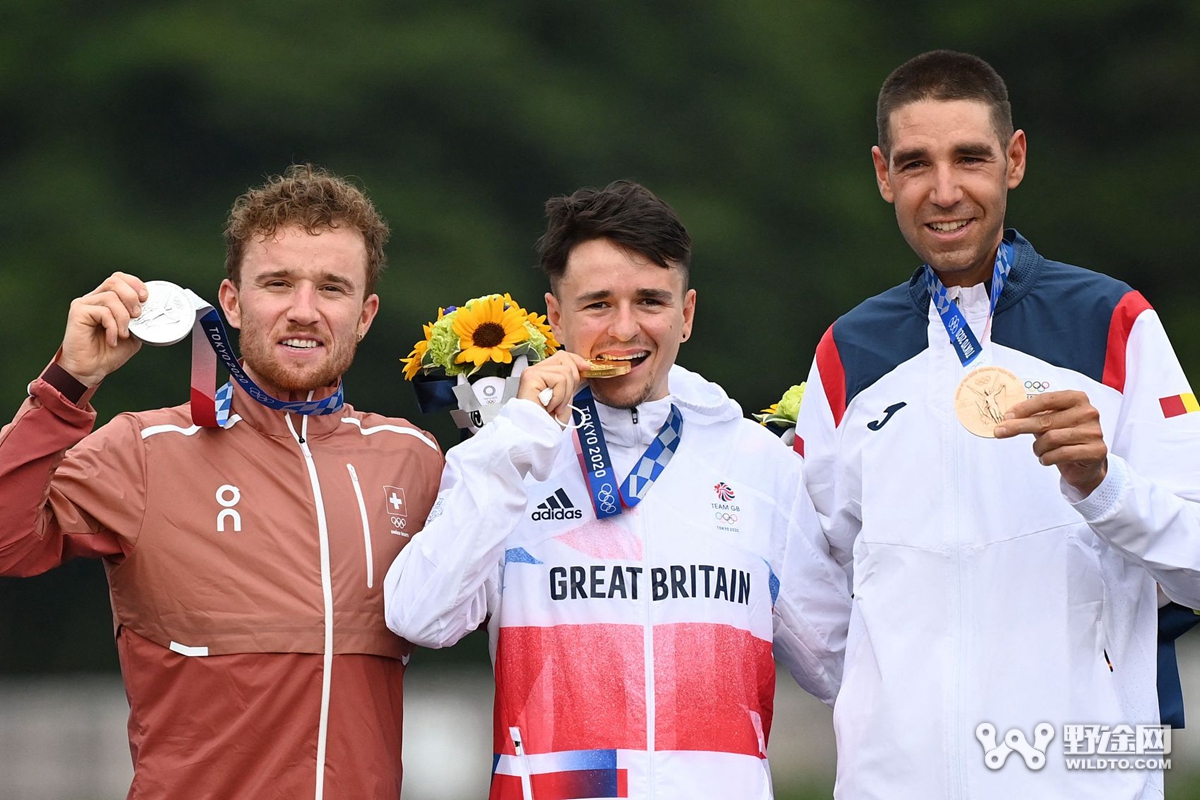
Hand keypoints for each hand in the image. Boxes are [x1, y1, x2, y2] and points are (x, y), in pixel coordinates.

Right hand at [57, 272, 148, 386]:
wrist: (92, 370)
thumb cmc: (109, 353)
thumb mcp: (134, 333)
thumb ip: (140, 319)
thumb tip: (151, 309)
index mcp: (107, 300)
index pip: (120, 279)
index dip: (135, 284)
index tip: (146, 298)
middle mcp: (94, 298)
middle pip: (115, 281)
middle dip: (132, 297)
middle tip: (137, 316)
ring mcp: (84, 304)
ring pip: (111, 296)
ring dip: (123, 317)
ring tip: (123, 334)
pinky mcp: (78, 312)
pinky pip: (102, 311)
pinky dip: (113, 327)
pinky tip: (112, 339)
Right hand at [516, 351, 591, 423]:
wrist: (538, 436)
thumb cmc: (549, 422)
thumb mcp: (566, 397)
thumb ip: (571, 381)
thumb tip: (584, 367)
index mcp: (544, 373)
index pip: (562, 356)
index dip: (577, 361)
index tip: (586, 370)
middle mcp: (536, 370)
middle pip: (564, 359)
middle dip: (572, 381)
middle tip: (563, 401)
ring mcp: (532, 372)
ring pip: (565, 371)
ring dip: (565, 394)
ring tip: (554, 406)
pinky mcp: (530, 376)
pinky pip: (558, 380)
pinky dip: (559, 397)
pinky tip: (549, 406)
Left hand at [994, 390, 1107, 495]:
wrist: (1086, 465)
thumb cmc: (1065, 439)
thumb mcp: (1050, 423)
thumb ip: (1034, 417)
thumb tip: (1008, 418)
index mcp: (1077, 399)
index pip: (1046, 400)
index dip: (1024, 408)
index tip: (1006, 416)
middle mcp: (1088, 412)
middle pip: (1045, 420)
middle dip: (1018, 427)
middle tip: (999, 432)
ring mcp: (1094, 432)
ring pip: (1051, 438)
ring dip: (1038, 448)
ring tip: (1039, 451)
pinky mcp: (1095, 451)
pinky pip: (1060, 454)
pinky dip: (1046, 458)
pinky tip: (1047, 459)